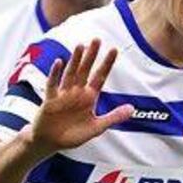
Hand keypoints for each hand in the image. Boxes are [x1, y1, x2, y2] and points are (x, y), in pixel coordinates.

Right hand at [27, 39, 133, 158]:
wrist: (50, 143)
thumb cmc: (73, 135)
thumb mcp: (97, 127)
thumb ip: (113, 117)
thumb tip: (132, 109)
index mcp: (89, 97)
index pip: (100, 76)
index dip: (107, 63)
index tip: (114, 49)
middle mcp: (77, 92)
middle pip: (85, 70)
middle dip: (91, 55)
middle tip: (97, 39)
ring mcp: (63, 94)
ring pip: (70, 74)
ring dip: (75, 60)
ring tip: (80, 45)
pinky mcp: (50, 100)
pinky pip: (52, 85)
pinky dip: (55, 74)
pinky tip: (58, 62)